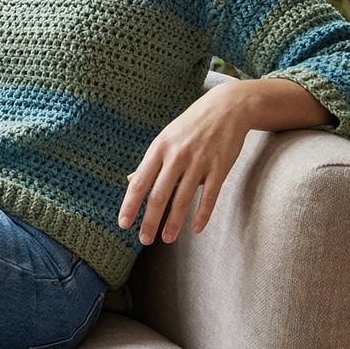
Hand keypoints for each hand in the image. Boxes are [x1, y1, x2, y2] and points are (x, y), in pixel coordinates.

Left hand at [117, 82, 248, 244]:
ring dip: (174, 222)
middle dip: (150, 220)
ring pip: (183, 198)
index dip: (130, 204)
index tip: (123, 224)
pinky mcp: (219, 167)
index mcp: (159, 149)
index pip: (140, 182)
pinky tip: (195, 229)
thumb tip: (131, 182)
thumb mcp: (165, 139)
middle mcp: (176, 156)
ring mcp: (199, 162)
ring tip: (166, 239)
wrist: (226, 108)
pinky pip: (210, 196)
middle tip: (144, 240)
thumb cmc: (190, 126)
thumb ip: (150, 162)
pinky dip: (202, 214)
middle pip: (159, 194)